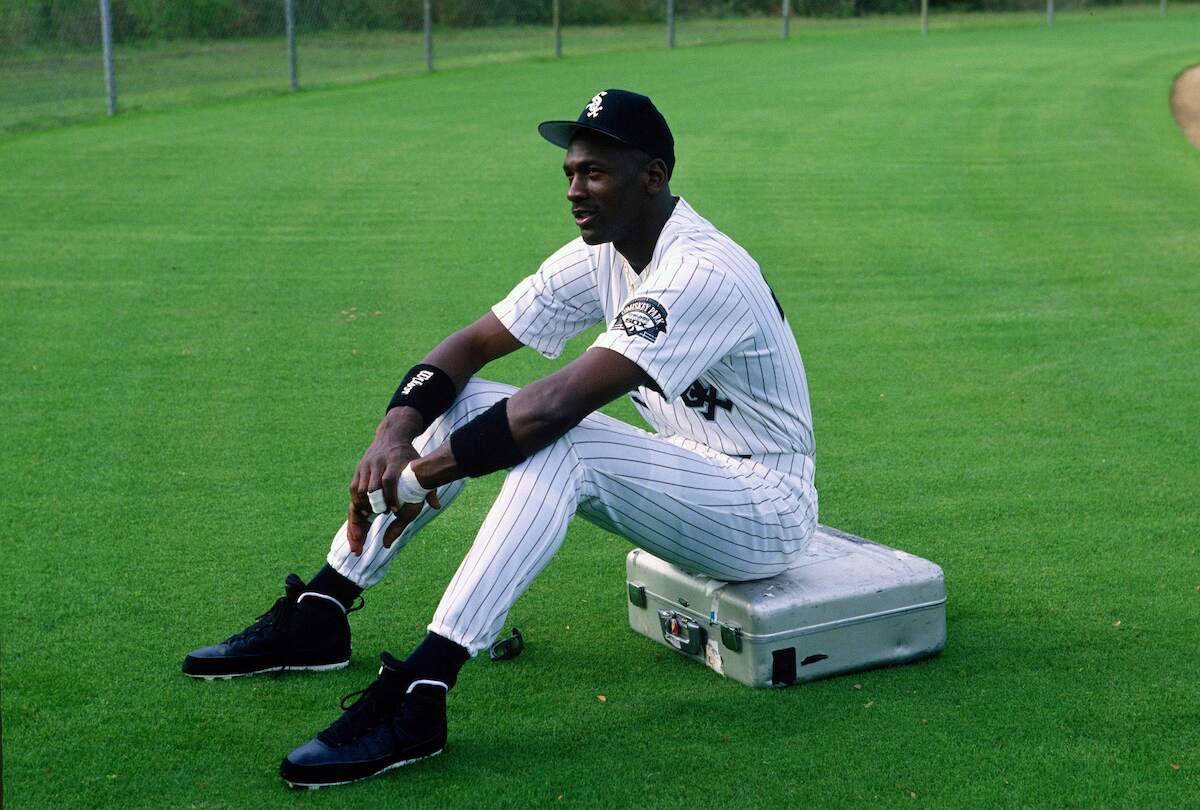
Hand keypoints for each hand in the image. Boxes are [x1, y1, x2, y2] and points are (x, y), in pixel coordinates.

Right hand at [345, 414, 441, 554]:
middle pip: (371, 487)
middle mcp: (377, 463)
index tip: (394, 511)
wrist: (391, 436)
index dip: (391, 496)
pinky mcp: (358, 470)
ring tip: (367, 521)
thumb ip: (428, 487)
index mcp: (394, 461)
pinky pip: (354, 489)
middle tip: (379, 517)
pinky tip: (362, 514)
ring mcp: (366, 466)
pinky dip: (357, 502)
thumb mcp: (420, 467)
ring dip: (363, 507)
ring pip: (360, 490)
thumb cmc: (408, 457)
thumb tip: (436, 506)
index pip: (389, 480)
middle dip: (374, 505)